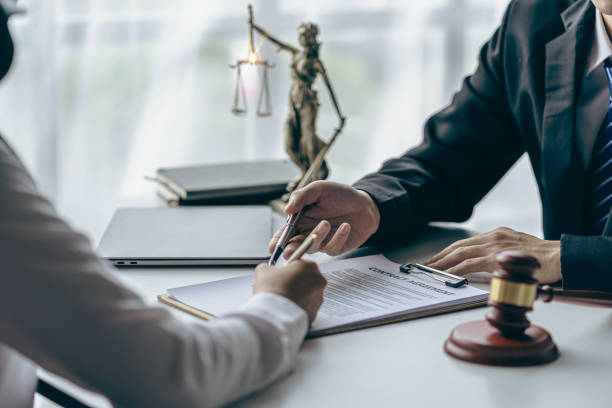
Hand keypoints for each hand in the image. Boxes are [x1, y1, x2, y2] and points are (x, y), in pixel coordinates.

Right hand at [253, 261, 326, 321]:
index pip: (300, 263)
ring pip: (308, 293)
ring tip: (284, 298)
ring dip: (298, 294)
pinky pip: (307, 307)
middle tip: (282, 286)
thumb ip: (267, 267)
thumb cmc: (272, 291)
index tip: (282, 273)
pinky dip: (299, 307)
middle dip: (296, 281)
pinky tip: (287, 308)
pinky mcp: (315, 312)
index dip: (289, 268)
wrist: (274, 315)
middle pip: (306, 278)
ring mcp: (318, 298)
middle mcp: (318, 281)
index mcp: (309, 266)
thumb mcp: (264, 271)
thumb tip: (266, 269)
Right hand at [268, 181, 380, 257]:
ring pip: (313, 247)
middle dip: (291, 250)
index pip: (285, 233)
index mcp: (300, 220)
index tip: (273, 248)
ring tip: (326, 223)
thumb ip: (301, 197)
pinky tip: (346, 226)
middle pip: (295, 246)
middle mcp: (309, 232)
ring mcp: (322, 241)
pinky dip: (338, 237)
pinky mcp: (336, 247)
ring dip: (317, 236)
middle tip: (289, 252)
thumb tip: (286, 210)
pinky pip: (333, 247)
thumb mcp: (319, 189)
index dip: (277, 242)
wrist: (364, 203)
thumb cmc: (339, 195)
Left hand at [424, 227, 560, 282]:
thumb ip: (501, 256)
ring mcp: (494, 245)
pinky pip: (470, 264)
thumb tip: (490, 267)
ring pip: (461, 254)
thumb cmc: (543, 258)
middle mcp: (493, 237)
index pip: (467, 243)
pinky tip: (447, 275)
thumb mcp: (517, 250)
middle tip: (427, 264)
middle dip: (441, 256)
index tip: (438, 258)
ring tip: (431, 270)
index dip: (450, 251)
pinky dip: (456, 269)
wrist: (560, 257)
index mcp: (497, 234)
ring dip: (443, 263)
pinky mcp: (496, 257)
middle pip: (459, 246)